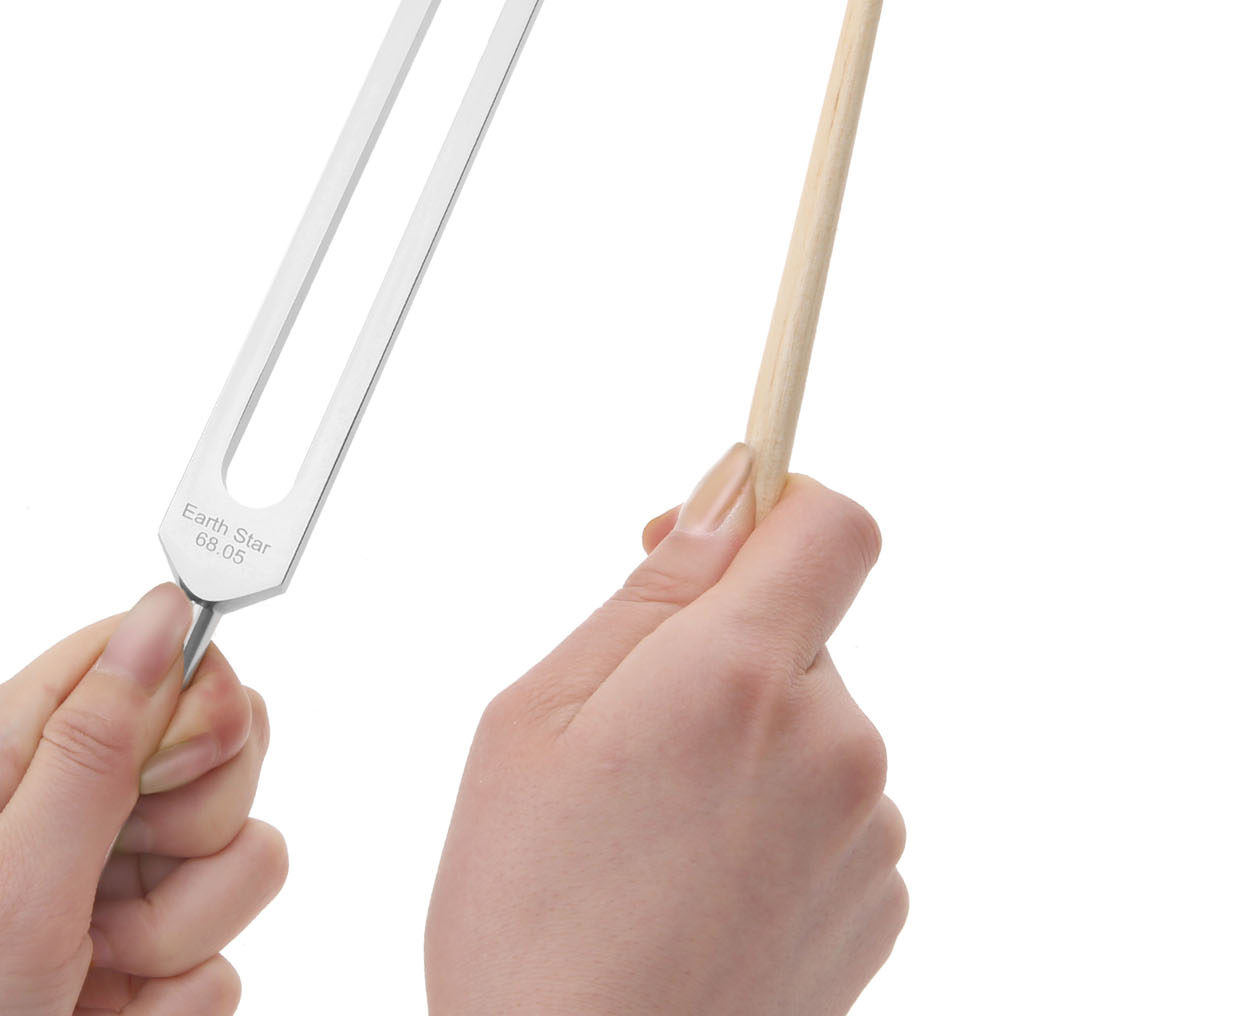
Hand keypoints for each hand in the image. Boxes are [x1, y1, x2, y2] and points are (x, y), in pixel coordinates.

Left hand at [0, 584, 285, 1015]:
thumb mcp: (10, 878)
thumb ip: (98, 746)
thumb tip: (163, 605)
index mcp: (13, 747)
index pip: (153, 650)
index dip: (193, 706)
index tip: (165, 780)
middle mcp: (64, 799)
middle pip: (218, 750)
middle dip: (197, 835)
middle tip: (107, 899)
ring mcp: (104, 881)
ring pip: (237, 855)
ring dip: (184, 933)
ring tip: (94, 974)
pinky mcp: (134, 958)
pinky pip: (220, 952)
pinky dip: (176, 999)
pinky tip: (109, 1012)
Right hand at [425, 446, 904, 1015]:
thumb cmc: (530, 913)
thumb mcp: (537, 716)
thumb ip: (648, 593)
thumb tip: (722, 496)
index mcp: (740, 676)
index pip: (834, 522)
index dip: (779, 500)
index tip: (714, 527)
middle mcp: (834, 744)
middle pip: (804, 624)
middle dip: (724, 644)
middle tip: (629, 728)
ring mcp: (867, 828)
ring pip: (811, 716)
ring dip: (747, 735)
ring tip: (653, 824)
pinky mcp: (879, 900)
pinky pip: (831, 800)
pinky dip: (774, 811)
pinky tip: (696, 877)